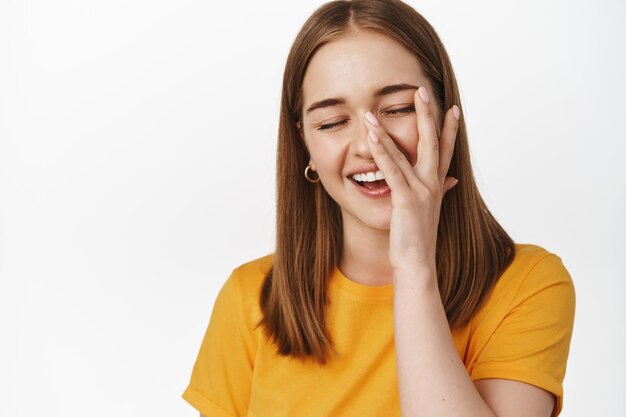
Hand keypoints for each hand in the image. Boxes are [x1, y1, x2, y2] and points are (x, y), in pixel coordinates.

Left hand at [363, 86, 458, 273]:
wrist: (418, 263)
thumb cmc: (419, 239)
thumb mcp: (431, 211)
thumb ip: (440, 191)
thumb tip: (451, 180)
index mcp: (437, 185)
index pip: (445, 150)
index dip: (449, 128)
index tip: (451, 108)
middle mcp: (433, 183)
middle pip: (432, 142)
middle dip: (427, 115)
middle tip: (423, 91)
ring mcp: (421, 190)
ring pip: (405, 152)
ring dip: (387, 129)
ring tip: (373, 111)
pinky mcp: (406, 199)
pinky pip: (392, 169)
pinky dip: (382, 151)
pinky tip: (372, 136)